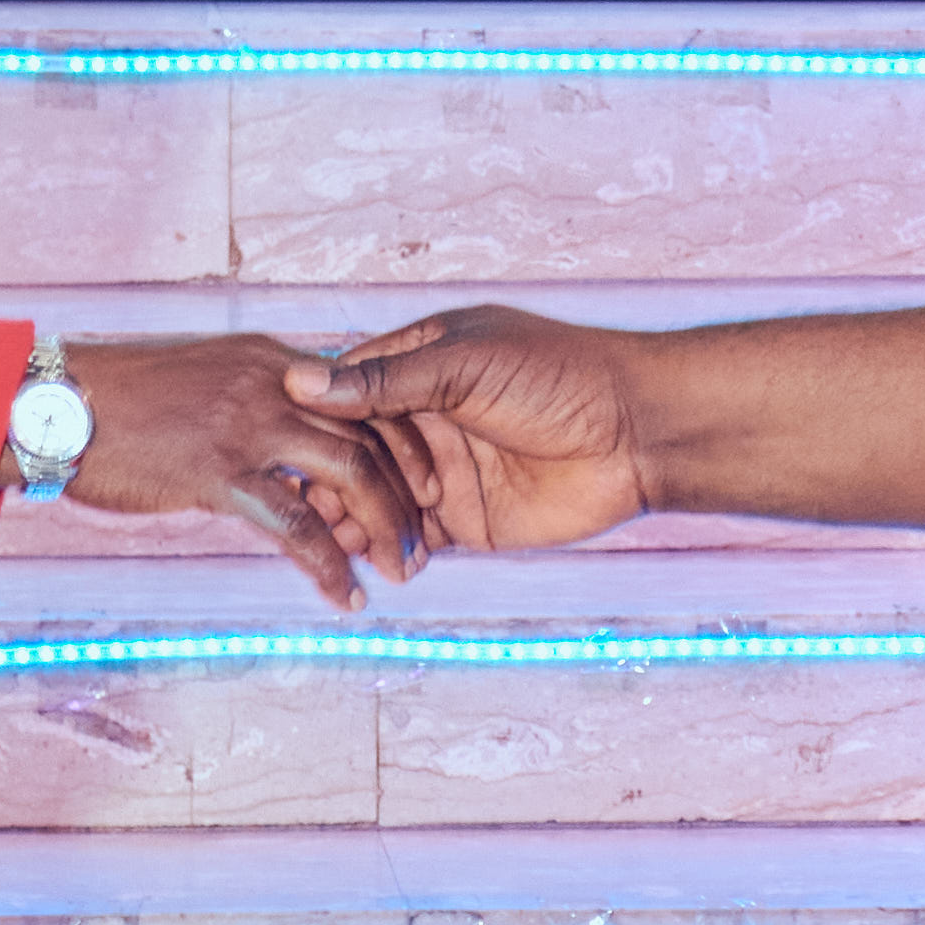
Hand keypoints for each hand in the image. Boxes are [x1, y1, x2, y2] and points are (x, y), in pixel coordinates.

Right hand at [60, 336, 425, 610]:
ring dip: (385, 526)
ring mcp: (247, 423)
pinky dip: (328, 561)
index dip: (408, 440)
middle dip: (412, 490)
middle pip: (374, 432)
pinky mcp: (218, 470)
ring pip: (350, 473)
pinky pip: (294, 522)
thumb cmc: (120, 401)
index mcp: (273, 361)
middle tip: (424, 538)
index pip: (367, 393)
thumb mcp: (202, 381)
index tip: (428, 481)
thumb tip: (285, 439)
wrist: (54, 402)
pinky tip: (343, 591)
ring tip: (401, 569)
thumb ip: (253, 400)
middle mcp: (273, 383)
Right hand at [281, 310, 650, 553]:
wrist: (637, 435)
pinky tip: (368, 560)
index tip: (287, 444)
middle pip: (357, 451)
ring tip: (329, 537)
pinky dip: (388, 549)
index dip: (319, 420)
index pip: (351, 392)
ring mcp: (444, 470)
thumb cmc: (561, 377)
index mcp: (424, 363)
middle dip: (330, 478)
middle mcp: (427, 416)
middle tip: (307, 501)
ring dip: (353, 518)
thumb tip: (300, 380)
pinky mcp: (466, 519)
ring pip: (378, 497)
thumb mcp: (466, 366)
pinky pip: (412, 537)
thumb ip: (387, 381)